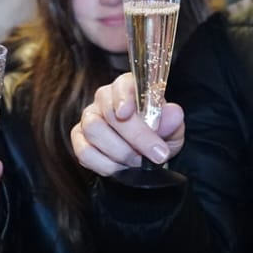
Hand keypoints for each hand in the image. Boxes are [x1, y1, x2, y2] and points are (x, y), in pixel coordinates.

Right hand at [69, 72, 184, 176]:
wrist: (145, 156)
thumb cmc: (158, 137)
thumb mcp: (172, 130)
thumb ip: (172, 121)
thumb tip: (173, 112)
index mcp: (129, 88)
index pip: (122, 84)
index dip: (123, 97)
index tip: (127, 113)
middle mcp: (105, 99)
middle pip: (109, 111)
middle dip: (135, 137)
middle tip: (156, 154)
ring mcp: (89, 118)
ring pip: (93, 130)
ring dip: (120, 151)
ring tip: (138, 161)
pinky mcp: (79, 139)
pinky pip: (84, 152)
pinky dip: (104, 164)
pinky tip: (120, 167)